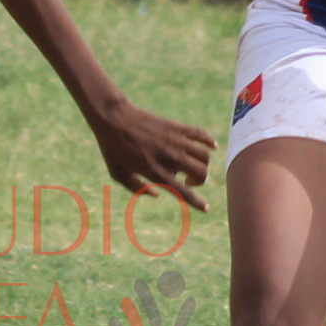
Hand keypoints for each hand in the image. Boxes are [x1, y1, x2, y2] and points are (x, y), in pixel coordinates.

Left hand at [88, 98, 215, 210]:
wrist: (114, 117)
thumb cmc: (113, 148)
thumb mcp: (118, 174)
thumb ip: (138, 189)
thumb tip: (158, 195)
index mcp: (154, 171)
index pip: (182, 191)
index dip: (197, 202)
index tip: (206, 208)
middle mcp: (168, 156)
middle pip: (200, 172)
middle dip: (199, 181)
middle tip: (187, 179)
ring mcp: (174, 140)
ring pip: (204, 155)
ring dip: (203, 164)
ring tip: (191, 164)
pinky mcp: (175, 127)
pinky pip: (200, 134)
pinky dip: (210, 141)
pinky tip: (212, 146)